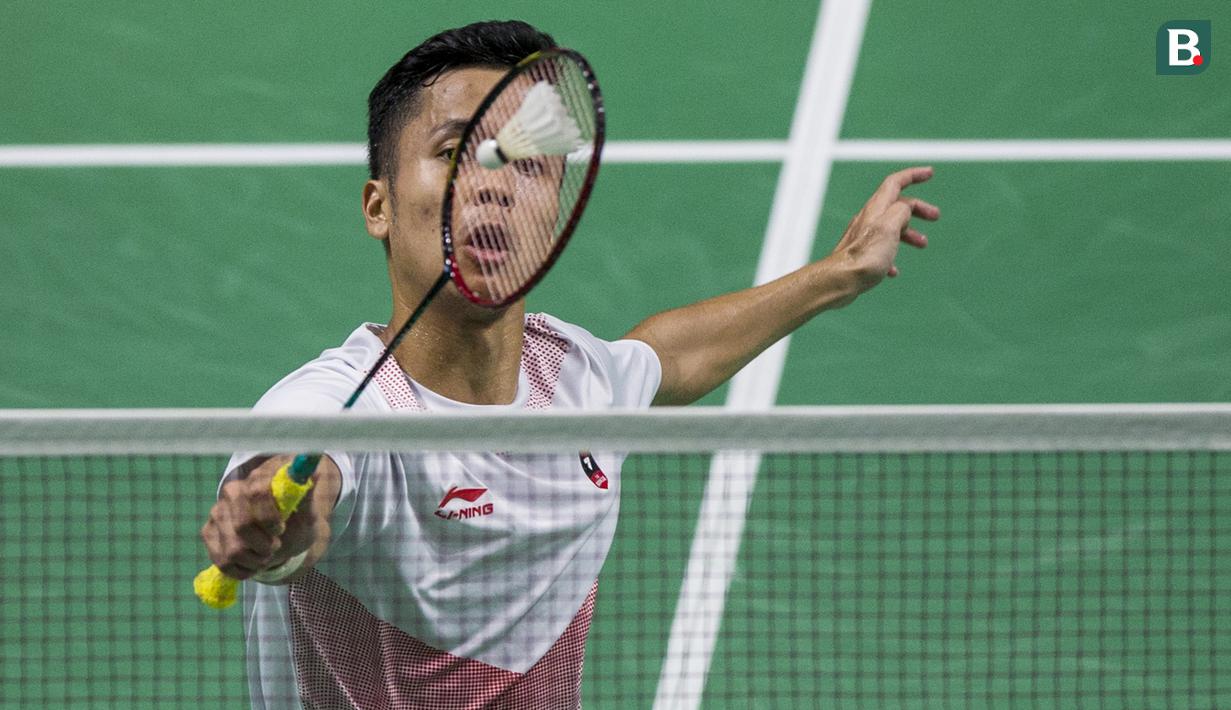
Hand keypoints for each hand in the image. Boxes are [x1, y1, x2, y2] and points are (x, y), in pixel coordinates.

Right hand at [200, 455, 336, 581]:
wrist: (283, 534)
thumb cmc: (297, 520)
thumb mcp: (308, 512)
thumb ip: (308, 496)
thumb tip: (316, 472)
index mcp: (259, 478)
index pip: (257, 493)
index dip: (269, 517)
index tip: (281, 530)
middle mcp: (233, 491)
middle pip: (242, 526)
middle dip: (264, 545)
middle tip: (275, 546)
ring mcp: (217, 512)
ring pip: (232, 550)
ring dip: (256, 561)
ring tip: (266, 554)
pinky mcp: (208, 532)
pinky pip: (222, 561)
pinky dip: (242, 569)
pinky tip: (253, 562)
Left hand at [832, 166, 939, 290]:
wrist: (839, 280)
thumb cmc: (865, 255)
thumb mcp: (890, 228)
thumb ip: (901, 211)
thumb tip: (905, 207)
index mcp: (876, 209)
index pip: (895, 182)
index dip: (913, 175)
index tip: (929, 173)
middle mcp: (868, 219)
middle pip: (895, 205)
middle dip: (917, 208)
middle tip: (935, 216)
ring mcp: (862, 237)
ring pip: (890, 228)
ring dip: (909, 232)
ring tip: (923, 244)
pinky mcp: (859, 255)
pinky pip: (879, 250)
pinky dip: (891, 255)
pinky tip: (894, 271)